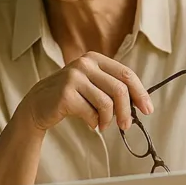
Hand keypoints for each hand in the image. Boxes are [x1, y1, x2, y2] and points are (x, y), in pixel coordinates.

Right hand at [17, 52, 153, 133]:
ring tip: (102, 124)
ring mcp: (74, 77)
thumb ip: (112, 87)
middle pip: (119, 89)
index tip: (147, 109)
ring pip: (107, 103)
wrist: (38, 105)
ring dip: (108, 120)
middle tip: (125, 126)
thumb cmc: (70, 97)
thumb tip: (140, 102)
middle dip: (126, 111)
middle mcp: (84, 64)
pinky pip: (91, 113)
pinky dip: (93, 122)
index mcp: (94, 58)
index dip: (140, 93)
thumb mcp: (91, 84)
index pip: (126, 74)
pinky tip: (89, 122)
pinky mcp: (66, 94)